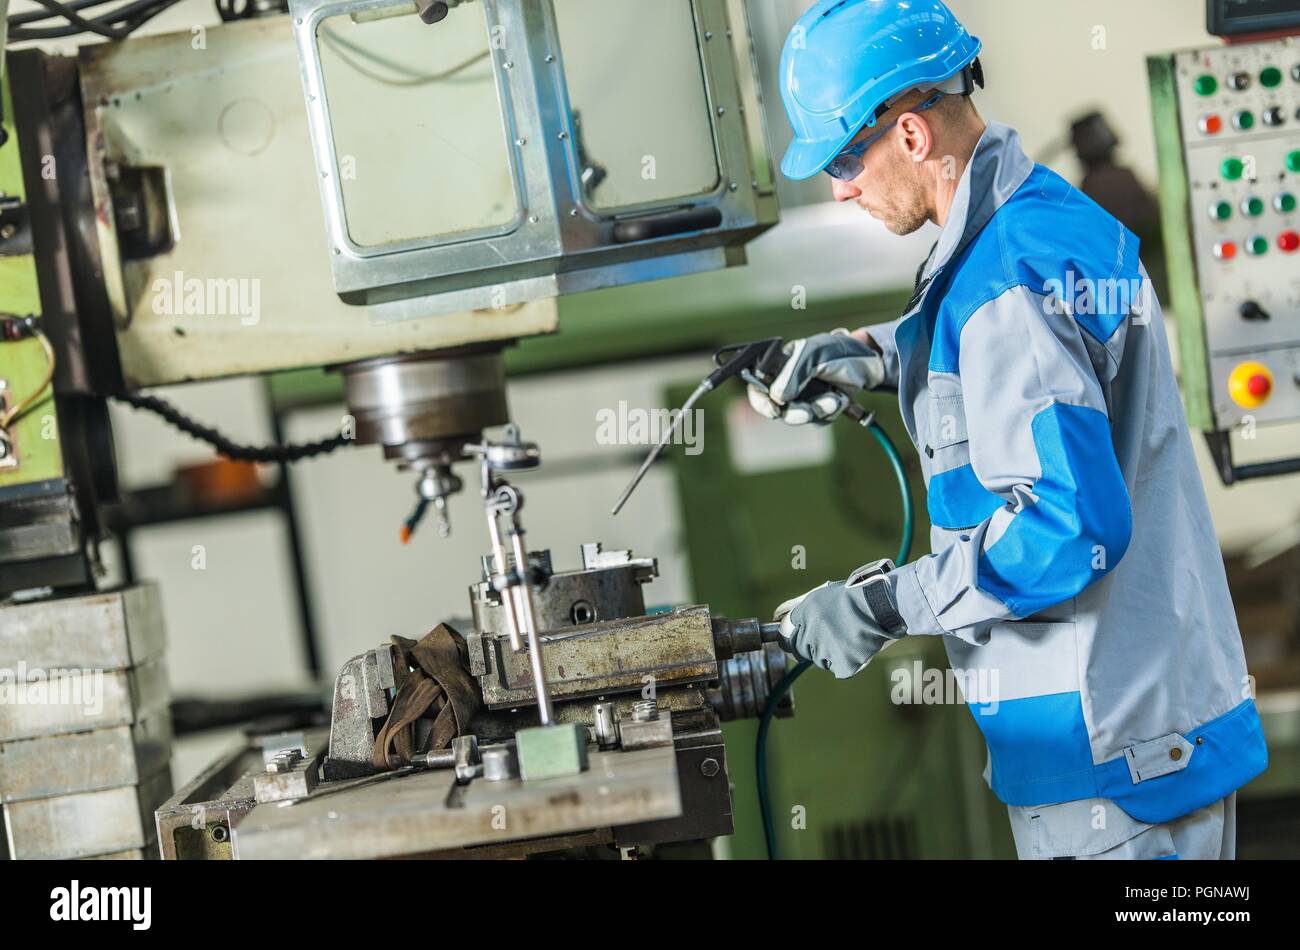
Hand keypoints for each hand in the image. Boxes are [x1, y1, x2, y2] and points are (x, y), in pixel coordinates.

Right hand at [747, 330, 884, 425]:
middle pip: (777, 408)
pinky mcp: (819, 407)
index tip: (774, 410)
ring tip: (834, 398)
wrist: (867, 361)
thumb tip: (778, 398)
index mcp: (778, 366)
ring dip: (818, 411)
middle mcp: (787, 383)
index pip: (757, 386)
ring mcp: (803, 396)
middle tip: (809, 411)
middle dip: (796, 413)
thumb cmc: (836, 350)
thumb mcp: (812, 354)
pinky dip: (829, 413)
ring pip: (798, 417)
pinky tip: (839, 399)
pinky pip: (817, 421)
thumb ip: (792, 373)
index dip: (761, 401)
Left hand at [774, 579, 893, 678]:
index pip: (786, 634)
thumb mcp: (822, 593)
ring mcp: (826, 649)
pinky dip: (848, 663)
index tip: (803, 638)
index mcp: (805, 612)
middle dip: (812, 646)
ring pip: (820, 661)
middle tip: (833, 636)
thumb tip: (777, 616)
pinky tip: (858, 647)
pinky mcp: (842, 664)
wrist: (883, 603)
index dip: (795, 637)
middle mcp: (811, 631)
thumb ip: (798, 606)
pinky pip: (838, 669)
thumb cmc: (857, 595)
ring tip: (850, 637)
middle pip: (800, 650)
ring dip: (831, 654)